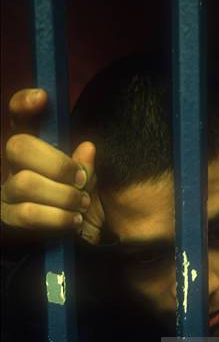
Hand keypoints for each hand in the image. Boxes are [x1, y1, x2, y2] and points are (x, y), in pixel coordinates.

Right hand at [1, 88, 103, 243]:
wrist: (67, 244)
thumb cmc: (75, 205)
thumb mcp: (86, 184)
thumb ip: (85, 167)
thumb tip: (87, 148)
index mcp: (32, 150)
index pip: (19, 118)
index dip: (24, 103)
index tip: (42, 98)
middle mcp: (11, 166)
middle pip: (18, 147)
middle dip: (57, 164)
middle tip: (81, 180)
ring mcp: (5, 192)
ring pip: (26, 183)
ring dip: (62, 196)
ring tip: (81, 205)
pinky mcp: (7, 219)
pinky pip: (28, 214)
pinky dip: (56, 218)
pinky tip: (73, 222)